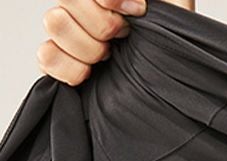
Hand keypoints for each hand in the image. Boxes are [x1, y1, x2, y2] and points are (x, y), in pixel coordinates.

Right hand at [37, 0, 195, 85]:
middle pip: (67, 0)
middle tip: (125, 37)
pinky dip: (69, 67)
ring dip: (88, 45)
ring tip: (111, 57)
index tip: (138, 10)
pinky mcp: (64, 66)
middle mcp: (84, 11)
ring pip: (55, 23)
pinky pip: (46, 58)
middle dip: (103, 24)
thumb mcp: (171, 6)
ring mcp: (71, 36)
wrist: (179, 84)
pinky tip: (90, 73)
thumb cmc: (175, 45)